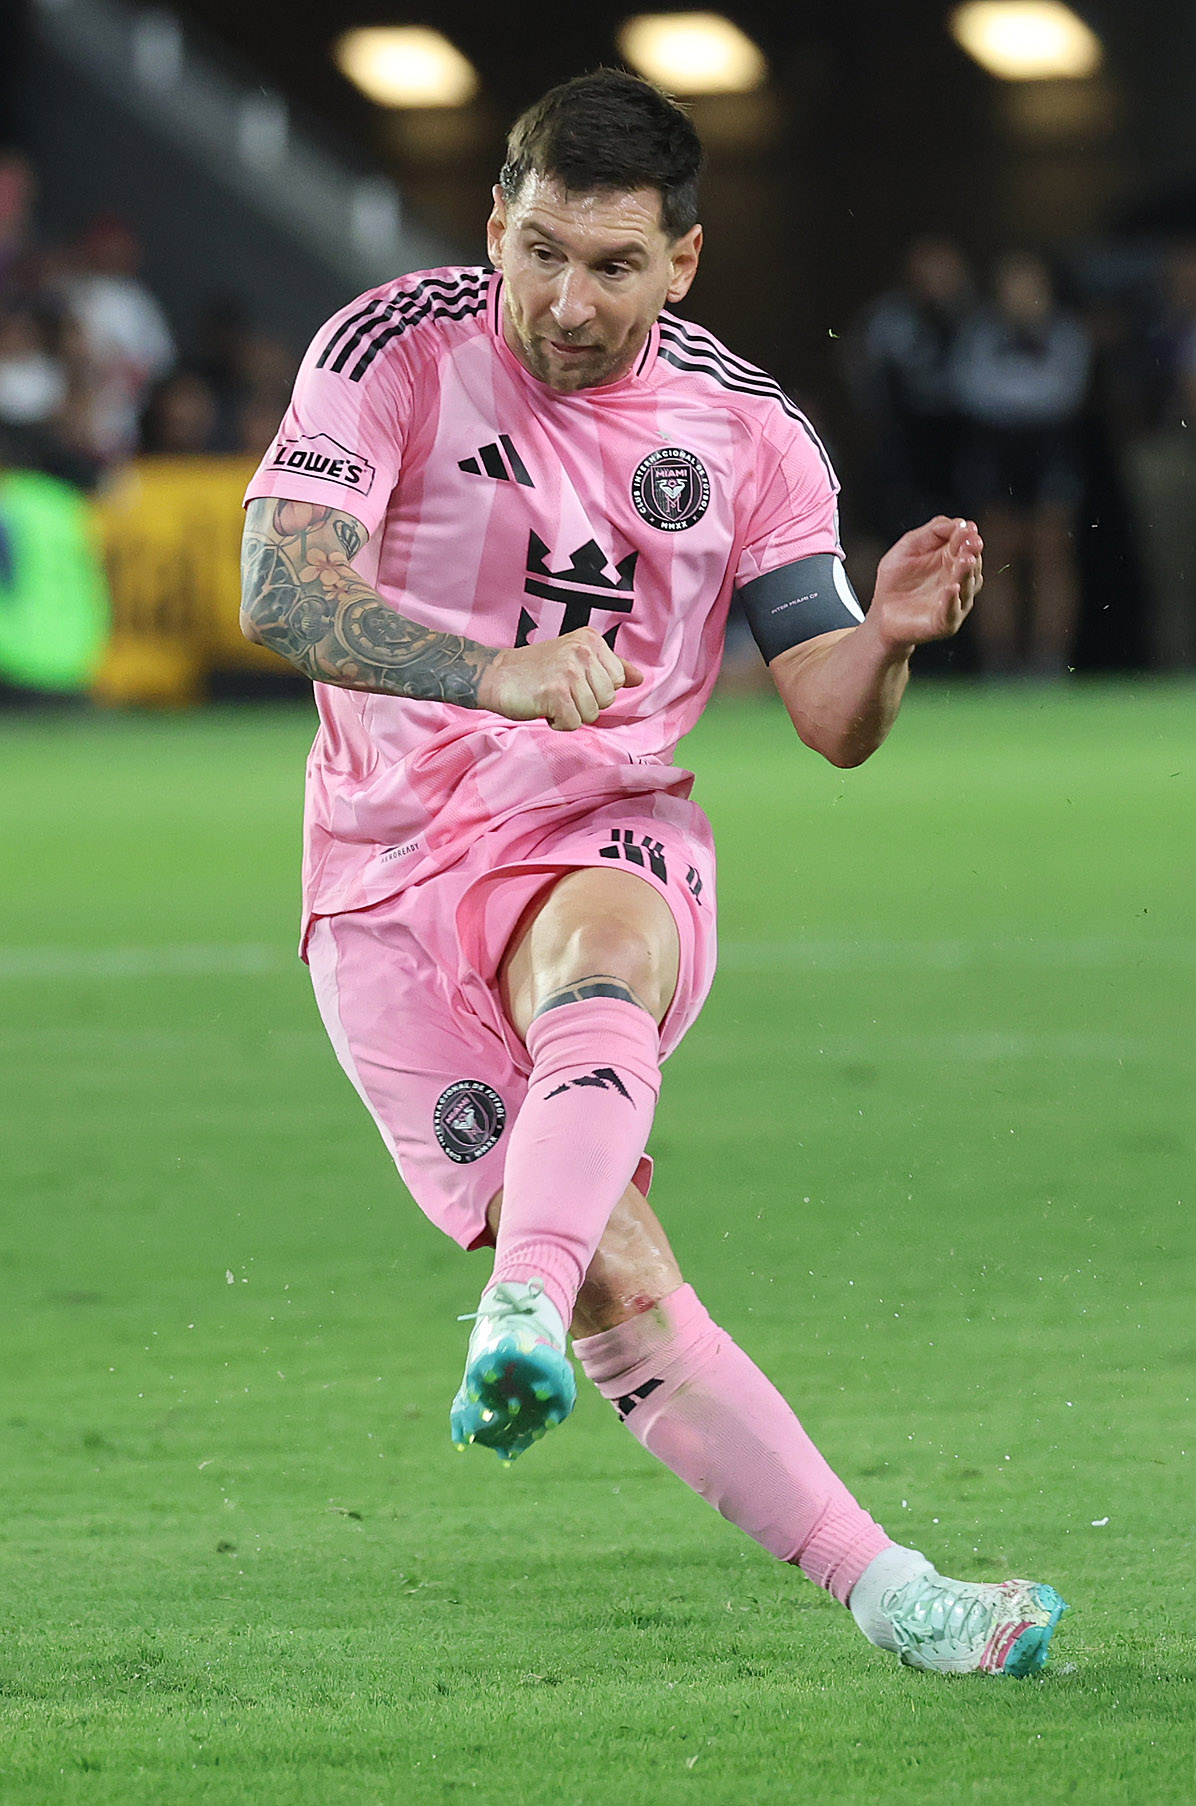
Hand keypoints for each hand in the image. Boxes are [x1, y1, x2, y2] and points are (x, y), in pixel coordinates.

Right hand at [477, 627, 643, 730]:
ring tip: (551, 698)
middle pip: (607, 699)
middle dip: (585, 704)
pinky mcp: (556, 693)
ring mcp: (570, 671)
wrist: (495, 675)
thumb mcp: (576, 660)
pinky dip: (558, 723)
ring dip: (571, 714)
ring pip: (592, 714)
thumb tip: (639, 678)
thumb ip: (610, 668)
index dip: (595, 689)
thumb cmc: (536, 671)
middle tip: (559, 691)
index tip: (572, 681)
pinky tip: (544, 707)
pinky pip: (574, 723)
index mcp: (591, 639)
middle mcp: (583, 651)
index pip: (618, 680)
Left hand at [869, 517, 982, 651]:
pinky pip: (952, 611)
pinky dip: (952, 600)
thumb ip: (932, 532)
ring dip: (966, 572)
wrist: (882, 613)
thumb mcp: (910, 546)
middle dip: (972, 551)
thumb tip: (959, 523)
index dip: (967, 535)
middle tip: (972, 541)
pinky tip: (951, 588)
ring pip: (966, 586)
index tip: (967, 527)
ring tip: (965, 560)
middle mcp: (958, 579)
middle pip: (971, 563)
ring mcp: (955, 601)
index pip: (964, 543)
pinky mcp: (944, 622)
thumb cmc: (896, 579)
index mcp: (952, 558)